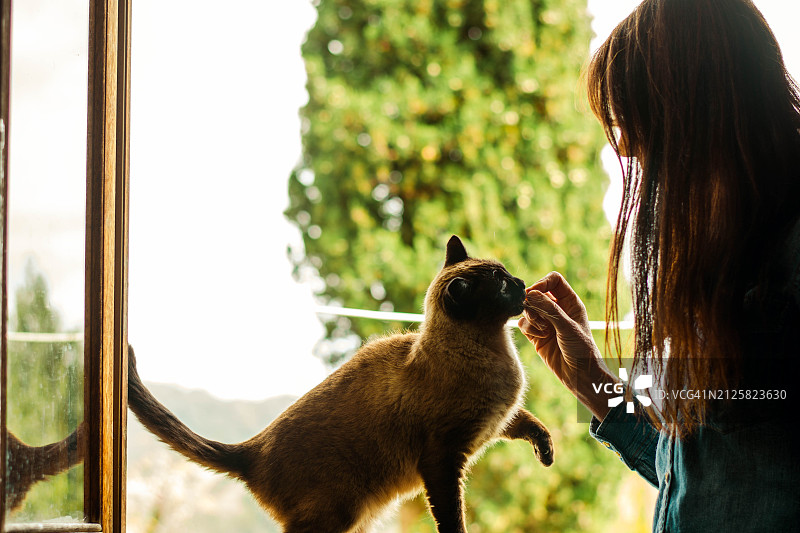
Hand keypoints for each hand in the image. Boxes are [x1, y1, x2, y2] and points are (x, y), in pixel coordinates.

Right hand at [518, 272, 616, 419]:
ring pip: (528, 309)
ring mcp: (546, 322)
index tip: (533, 294)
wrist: (580, 376)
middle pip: (537, 293)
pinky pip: (524, 324)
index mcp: (570, 302)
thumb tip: (529, 294)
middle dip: (533, 304)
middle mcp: (557, 309)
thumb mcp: (568, 327)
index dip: (542, 283)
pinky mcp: (536, 335)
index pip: (553, 280)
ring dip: (531, 318)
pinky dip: (528, 329)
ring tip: (542, 330)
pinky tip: (539, 338)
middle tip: (536, 316)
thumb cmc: (582, 350)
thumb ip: (549, 309)